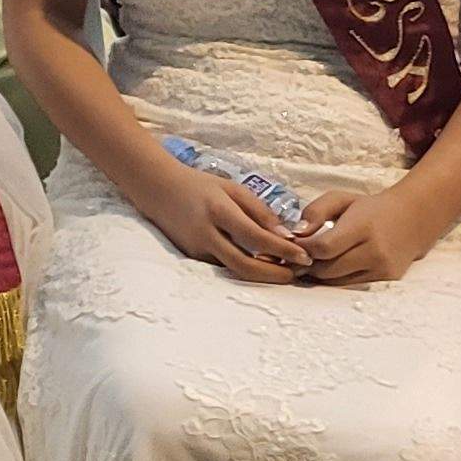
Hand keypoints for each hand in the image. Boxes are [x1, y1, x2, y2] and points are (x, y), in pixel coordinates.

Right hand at [142, 164, 312, 281]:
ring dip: (261, 274)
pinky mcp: (192, 257)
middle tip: (295, 274)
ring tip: (283, 269)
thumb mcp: (232, 189)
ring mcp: (196, 249)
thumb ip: (259, 211)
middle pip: (243, 266)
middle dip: (273, 274)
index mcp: (218, 211)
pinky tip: (259, 264)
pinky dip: (244, 268)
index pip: (256, 237)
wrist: (156, 189)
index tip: (305, 256)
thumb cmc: (199, 185)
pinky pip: (223, 266)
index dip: (283, 250)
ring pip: (233, 270)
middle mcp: (205, 234)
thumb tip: (286, 235)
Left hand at [294, 182, 451, 286]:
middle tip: (296, 257)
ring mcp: (382, 268)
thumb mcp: (341, 199)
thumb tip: (297, 233)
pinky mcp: (386, 279)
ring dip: (318, 275)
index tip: (294, 244)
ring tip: (309, 262)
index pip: (324, 247)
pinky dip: (334, 279)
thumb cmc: (371, 208)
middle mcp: (374, 251)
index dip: (304, 249)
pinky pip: (351, 284)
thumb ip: (315, 211)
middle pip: (328, 268)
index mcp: (362, 226)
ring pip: (337, 281)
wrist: (413, 219)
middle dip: (307, 264)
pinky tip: (327, 269)